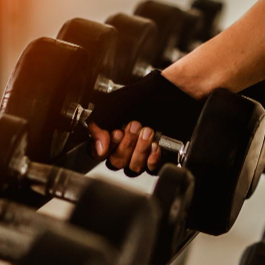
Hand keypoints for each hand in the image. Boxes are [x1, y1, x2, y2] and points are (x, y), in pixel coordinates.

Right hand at [87, 72, 202, 176]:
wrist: (167, 94)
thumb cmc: (139, 97)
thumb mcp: (111, 106)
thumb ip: (97, 127)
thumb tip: (99, 149)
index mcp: (108, 136)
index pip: (98, 155)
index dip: (108, 146)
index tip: (117, 132)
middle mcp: (122, 147)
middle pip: (115, 163)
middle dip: (126, 144)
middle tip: (135, 125)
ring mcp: (139, 154)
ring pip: (133, 168)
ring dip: (140, 149)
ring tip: (148, 131)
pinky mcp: (155, 158)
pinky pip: (150, 170)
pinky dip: (152, 158)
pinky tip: (155, 145)